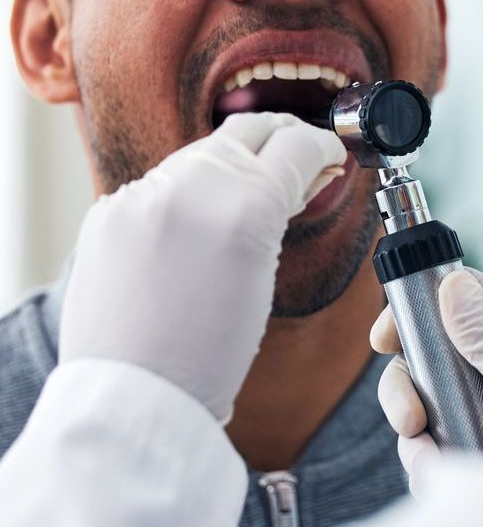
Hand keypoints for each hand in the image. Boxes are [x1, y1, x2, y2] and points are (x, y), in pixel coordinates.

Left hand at [60, 113, 345, 423]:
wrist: (133, 397)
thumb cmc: (208, 356)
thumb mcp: (264, 276)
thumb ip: (277, 211)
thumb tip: (297, 176)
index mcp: (246, 207)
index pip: (298, 144)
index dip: (323, 147)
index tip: (328, 156)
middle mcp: (192, 186)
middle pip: (249, 128)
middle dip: (279, 137)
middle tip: (295, 157)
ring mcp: (143, 194)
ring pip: (201, 153)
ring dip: (229, 167)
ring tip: (242, 200)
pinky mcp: (109, 209)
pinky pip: (159, 185)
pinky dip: (184, 196)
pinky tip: (192, 227)